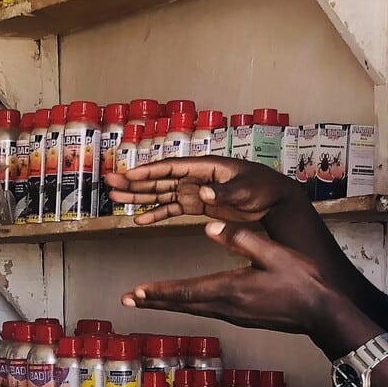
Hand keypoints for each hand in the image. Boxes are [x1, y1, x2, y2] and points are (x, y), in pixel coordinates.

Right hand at [102, 156, 297, 226]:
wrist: (276, 201)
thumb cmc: (263, 189)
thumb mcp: (246, 190)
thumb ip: (225, 193)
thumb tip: (204, 195)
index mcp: (206, 167)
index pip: (171, 167)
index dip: (149, 171)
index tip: (128, 174)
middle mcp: (196, 177)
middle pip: (159, 178)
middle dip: (135, 182)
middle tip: (110, 184)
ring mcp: (196, 191)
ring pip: (161, 193)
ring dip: (140, 197)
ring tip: (117, 200)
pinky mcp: (199, 206)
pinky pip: (172, 209)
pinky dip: (157, 214)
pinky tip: (140, 219)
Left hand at [122, 221, 370, 355]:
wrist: (324, 314)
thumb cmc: (303, 282)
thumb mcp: (274, 253)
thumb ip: (242, 238)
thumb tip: (210, 224)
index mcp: (231, 289)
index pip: (186, 291)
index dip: (158, 291)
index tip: (135, 292)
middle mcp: (227, 306)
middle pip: (183, 303)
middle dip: (154, 300)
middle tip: (128, 299)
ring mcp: (235, 314)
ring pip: (193, 308)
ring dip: (169, 302)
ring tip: (148, 299)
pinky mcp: (244, 316)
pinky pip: (208, 309)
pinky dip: (189, 304)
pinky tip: (187, 301)